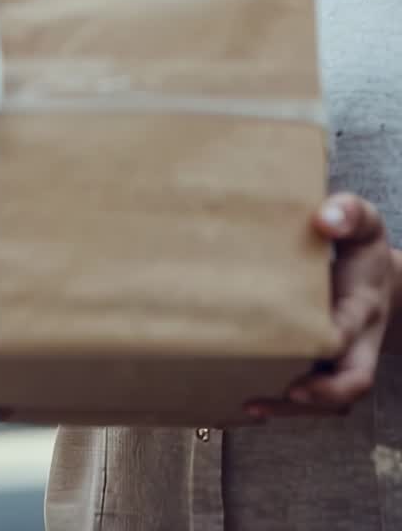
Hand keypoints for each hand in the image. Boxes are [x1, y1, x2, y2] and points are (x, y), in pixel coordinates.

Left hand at [246, 193, 394, 419]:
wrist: (376, 279)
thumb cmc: (361, 249)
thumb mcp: (364, 224)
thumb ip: (349, 213)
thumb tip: (322, 219)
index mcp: (363, 308)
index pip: (353, 330)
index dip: (335, 341)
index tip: (313, 342)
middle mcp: (358, 344)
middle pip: (352, 382)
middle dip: (323, 394)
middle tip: (284, 393)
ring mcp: (342, 362)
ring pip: (331, 402)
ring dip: (295, 410)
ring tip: (252, 405)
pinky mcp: (324, 370)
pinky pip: (313, 401)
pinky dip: (285, 407)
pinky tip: (247, 404)